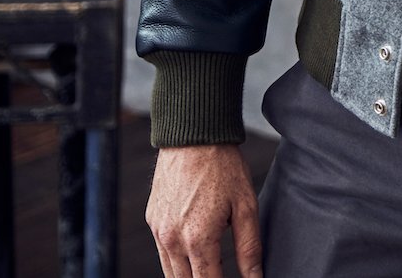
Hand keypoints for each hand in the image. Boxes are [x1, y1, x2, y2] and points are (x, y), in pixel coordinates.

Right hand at [146, 143, 262, 276]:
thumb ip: (249, 248)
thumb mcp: (246, 206)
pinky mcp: (152, 221)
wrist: (193, 136)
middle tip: (220, 273)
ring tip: (210, 268)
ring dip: (189, 276)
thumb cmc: (224, 167)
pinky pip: (163, 251)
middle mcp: (172, 240)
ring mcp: (158, 231)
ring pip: (171, 272)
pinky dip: (177, 259)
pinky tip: (195, 252)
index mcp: (198, 239)